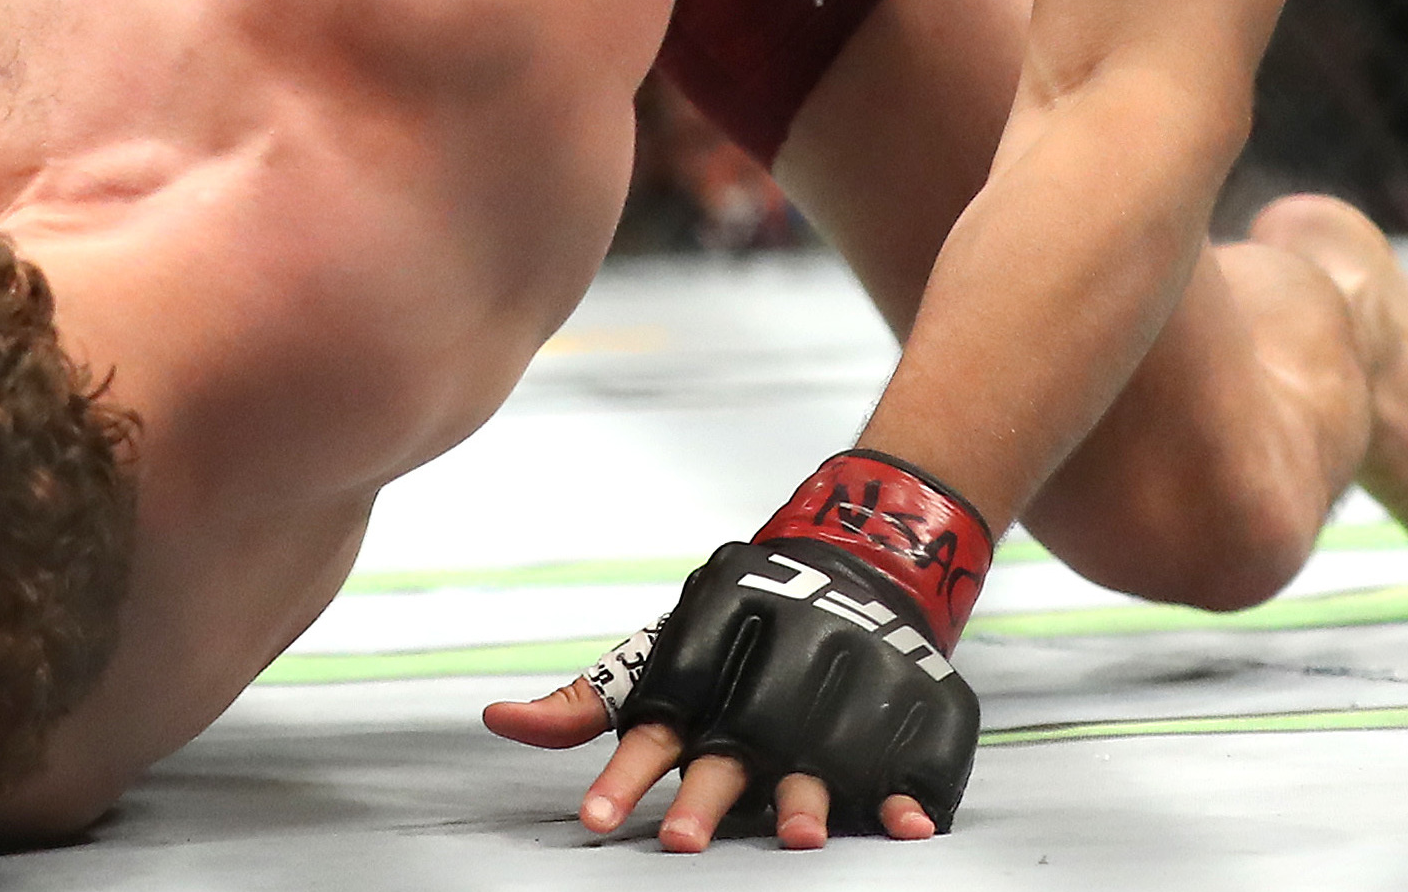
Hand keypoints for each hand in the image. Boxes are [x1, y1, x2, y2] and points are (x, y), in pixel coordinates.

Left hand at [490, 529, 978, 848]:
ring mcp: (839, 693)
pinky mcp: (900, 707)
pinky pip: (906, 757)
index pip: (653, 714)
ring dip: (806, 797)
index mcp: (704, 656)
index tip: (594, 818)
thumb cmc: (734, 632)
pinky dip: (908, 794)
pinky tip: (905, 826)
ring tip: (799, 838)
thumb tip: (500, 722)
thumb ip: (586, 700)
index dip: (623, 771)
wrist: (853, 566)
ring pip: (816, 752)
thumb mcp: (657, 655)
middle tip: (679, 841)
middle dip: (706, 795)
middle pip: (731, 742)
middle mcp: (768, 676)